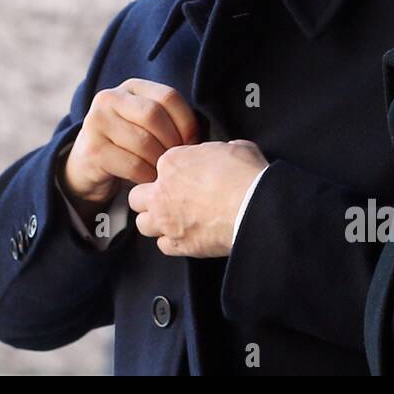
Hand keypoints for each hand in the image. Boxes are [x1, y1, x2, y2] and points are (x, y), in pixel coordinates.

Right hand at [62, 79, 199, 208]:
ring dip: (160, 163)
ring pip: (144, 142)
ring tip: (163, 172)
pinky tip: (148, 180)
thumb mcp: (146, 124)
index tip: (192, 143)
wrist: (88, 166)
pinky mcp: (93, 150)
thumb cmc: (129, 146)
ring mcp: (97, 122)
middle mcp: (109, 98)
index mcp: (131, 87)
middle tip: (177, 161)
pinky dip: (146, 176)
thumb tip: (201, 140)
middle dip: (172, 142)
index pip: (168, 96)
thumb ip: (169, 121)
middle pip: (154, 115)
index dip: (187, 122)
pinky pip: (132, 164)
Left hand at [128, 140, 267, 257]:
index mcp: (172, 163)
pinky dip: (172, 243)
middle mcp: (162, 192)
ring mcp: (167, 221)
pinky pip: (163, 246)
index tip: (186, 178)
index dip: (174, 173)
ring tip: (173, 221)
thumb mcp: (235, 147)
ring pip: (143, 224)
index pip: (160, 167)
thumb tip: (226, 152)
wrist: (256, 208)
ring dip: (155, 222)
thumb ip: (220, 150)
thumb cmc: (246, 176)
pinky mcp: (179, 245)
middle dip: (150, 198)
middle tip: (168, 200)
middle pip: (137, 197)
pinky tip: (186, 237)